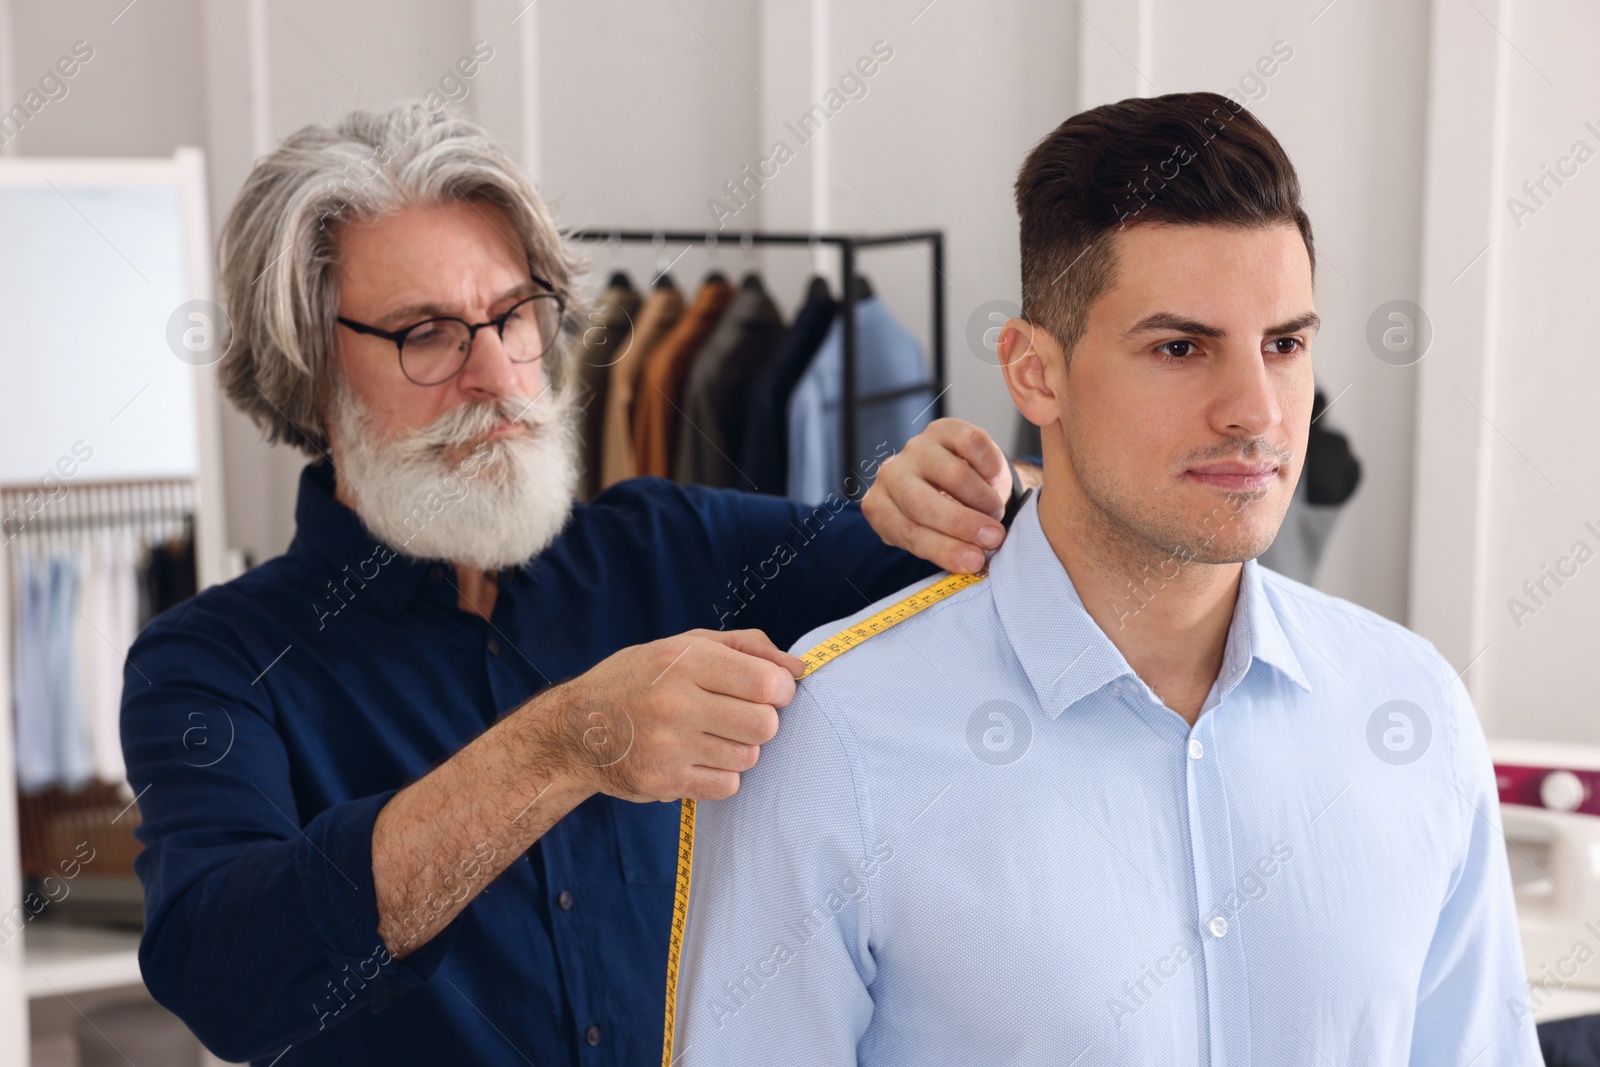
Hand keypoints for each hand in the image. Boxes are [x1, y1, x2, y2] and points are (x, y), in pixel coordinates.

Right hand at [538, 629, 802, 802]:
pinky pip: (727, 785)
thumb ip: (746, 647)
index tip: (767, 692)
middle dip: (761, 720)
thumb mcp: (684, 644)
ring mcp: (668, 748)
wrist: (574, 729)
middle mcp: (676, 703)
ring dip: (740, 748)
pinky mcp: (663, 782)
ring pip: (748, 757)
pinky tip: (697, 758)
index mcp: (685, 660)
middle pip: (765, 725)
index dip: (779, 690)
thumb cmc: (638, 679)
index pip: (767, 684)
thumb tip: (798, 668)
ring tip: (711, 735)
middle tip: (738, 715)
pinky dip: (721, 774)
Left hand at [863, 418, 1012, 573]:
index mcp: (880, 508)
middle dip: (963, 524)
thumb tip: (974, 559)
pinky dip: (990, 467)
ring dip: (983, 500)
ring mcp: (916, 448)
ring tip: (994, 512)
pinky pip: (973, 445)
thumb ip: (949, 547)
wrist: (959, 480)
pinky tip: (992, 480)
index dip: (944, 549)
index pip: (908, 532)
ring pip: (953, 475)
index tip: (975, 561)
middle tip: (994, 538)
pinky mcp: (944, 428)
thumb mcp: (937, 537)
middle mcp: (891, 475)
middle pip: (923, 503)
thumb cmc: (944, 515)